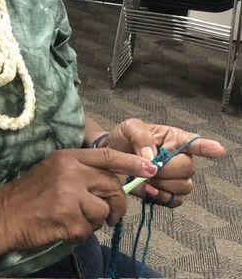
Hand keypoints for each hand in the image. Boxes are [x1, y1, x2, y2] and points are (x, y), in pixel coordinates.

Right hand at [0, 147, 158, 250]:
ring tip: (77, 220)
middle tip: (112, 216)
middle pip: (112, 186)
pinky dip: (81, 234)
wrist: (5, 215)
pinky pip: (89, 230)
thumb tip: (115, 181)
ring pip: (103, 210)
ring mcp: (70, 196)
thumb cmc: (31, 193)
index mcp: (68, 157)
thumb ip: (82, 171)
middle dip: (117, 204)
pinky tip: (65, 228)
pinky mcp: (68, 219)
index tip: (150, 168)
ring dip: (96, 221)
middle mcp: (71, 172)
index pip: (107, 156)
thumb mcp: (55, 170)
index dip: (131, 161)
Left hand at [101, 118, 224, 206]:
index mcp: (173, 138)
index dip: (207, 147)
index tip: (218, 150)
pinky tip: (148, 189)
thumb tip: (152, 158)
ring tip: (145, 177)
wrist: (111, 158)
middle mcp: (180, 157)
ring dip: (162, 184)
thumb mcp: (129, 128)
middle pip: (187, 168)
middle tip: (147, 167)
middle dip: (166, 170)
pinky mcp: (169, 194)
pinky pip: (174, 201)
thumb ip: (141, 138)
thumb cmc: (124, 139)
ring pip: (183, 187)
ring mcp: (176, 177)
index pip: (195, 142)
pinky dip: (160, 197)